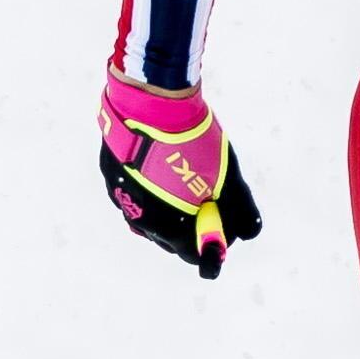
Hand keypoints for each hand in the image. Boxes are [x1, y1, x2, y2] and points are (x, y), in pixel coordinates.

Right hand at [100, 68, 264, 271]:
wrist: (150, 104)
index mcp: (171, 229)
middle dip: (190, 224)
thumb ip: (239, 211)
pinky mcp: (110, 176)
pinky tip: (160, 161)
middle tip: (207, 198)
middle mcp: (142, 222)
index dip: (212, 243)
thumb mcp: (226, 178)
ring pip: (151, 214)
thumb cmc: (193, 144)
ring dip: (168, 205)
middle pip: (171, 238)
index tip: (224, 227)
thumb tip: (249, 233)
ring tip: (183, 174)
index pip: (194, 254)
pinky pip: (134, 191)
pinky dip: (149, 186)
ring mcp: (122, 199)